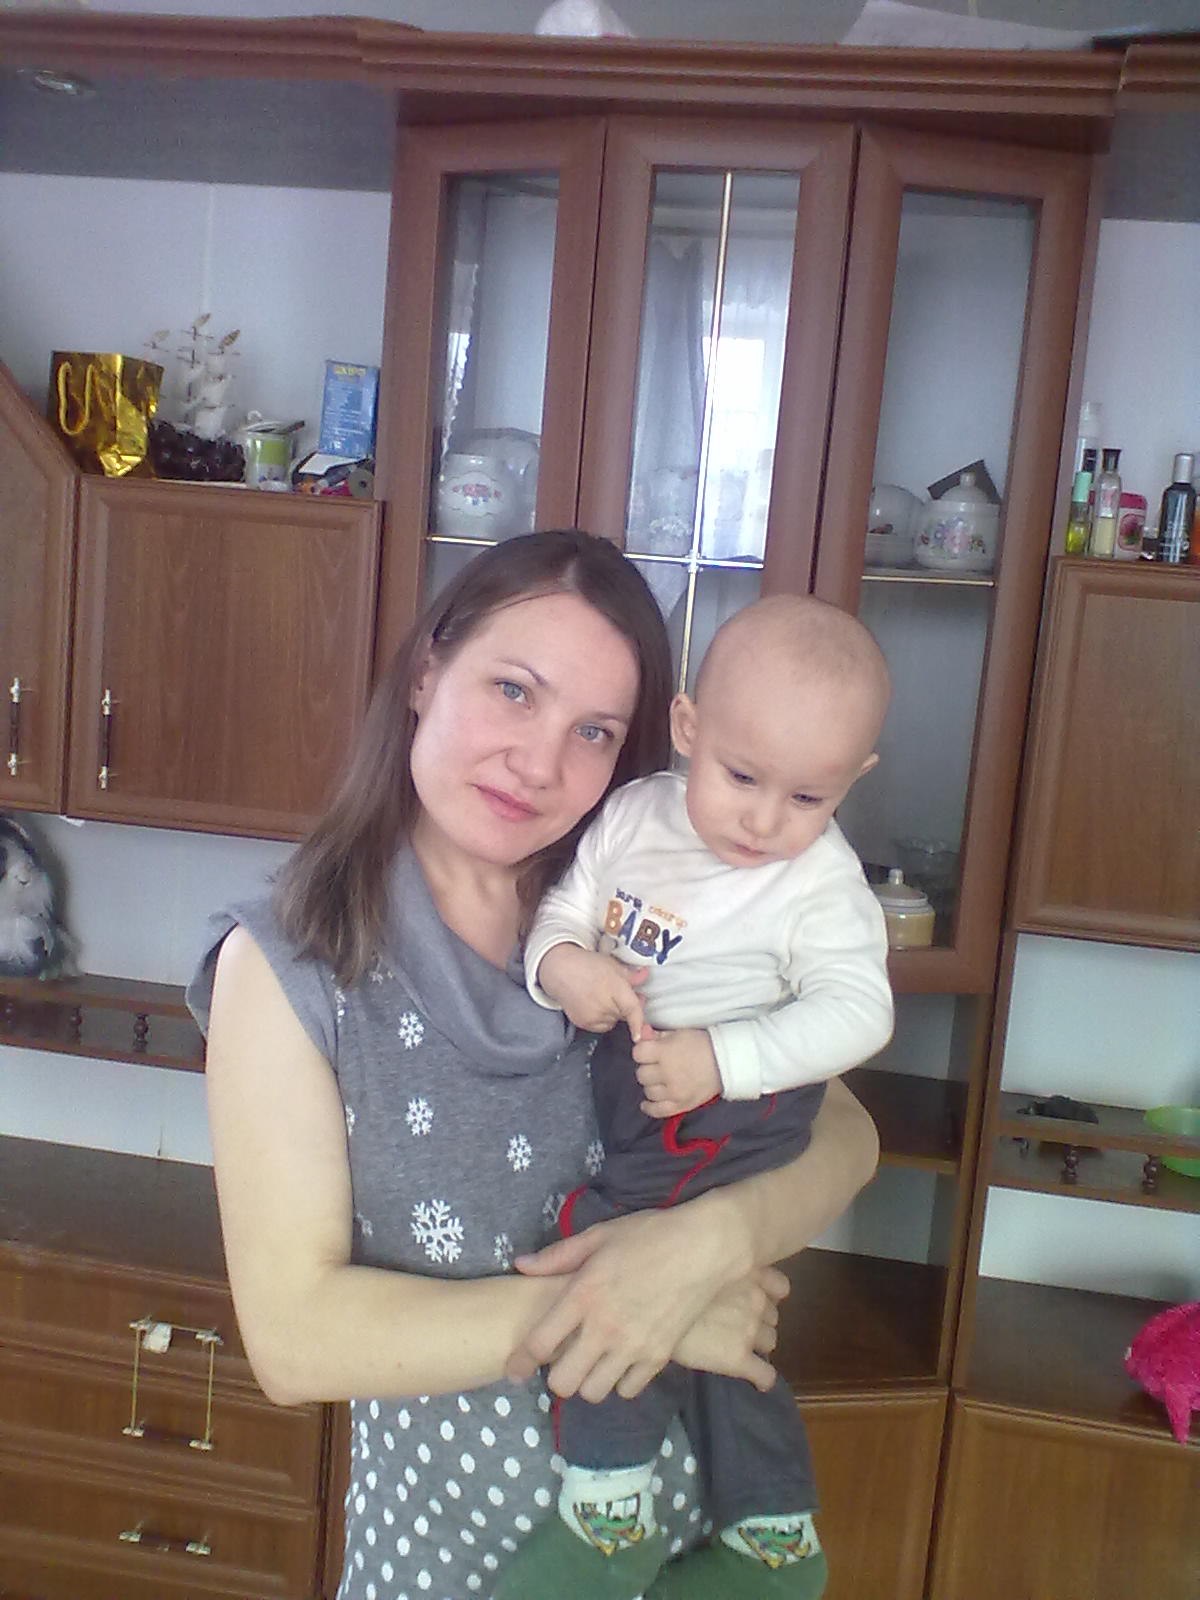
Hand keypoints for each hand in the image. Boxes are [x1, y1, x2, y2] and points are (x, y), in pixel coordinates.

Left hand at [506, 1201, 743, 1400]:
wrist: (704, 1247)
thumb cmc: (649, 1235)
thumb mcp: (599, 1236)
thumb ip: (558, 1256)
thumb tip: (522, 1267)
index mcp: (584, 1295)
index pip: (540, 1343)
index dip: (520, 1362)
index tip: (514, 1369)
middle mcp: (605, 1328)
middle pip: (564, 1382)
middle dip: (557, 1376)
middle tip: (563, 1360)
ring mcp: (633, 1346)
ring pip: (595, 1392)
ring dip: (588, 1381)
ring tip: (593, 1362)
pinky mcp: (659, 1356)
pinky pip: (628, 1389)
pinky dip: (620, 1381)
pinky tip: (621, 1361)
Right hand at [537, 944, 647, 1039]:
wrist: (560, 970)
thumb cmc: (586, 964)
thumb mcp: (612, 965)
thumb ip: (631, 975)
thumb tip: (645, 975)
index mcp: (615, 988)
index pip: (632, 1010)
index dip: (638, 1024)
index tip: (641, 1036)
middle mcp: (604, 1005)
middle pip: (624, 1015)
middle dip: (626, 1007)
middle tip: (620, 994)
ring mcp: (592, 1016)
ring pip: (613, 1021)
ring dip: (613, 1013)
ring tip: (602, 996)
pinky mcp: (583, 1023)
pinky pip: (601, 1026)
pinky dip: (602, 1018)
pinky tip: (594, 1004)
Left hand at [633, 1025, 721, 1116]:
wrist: (725, 1062)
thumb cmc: (702, 1044)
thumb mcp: (679, 1033)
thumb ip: (656, 1035)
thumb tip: (640, 1033)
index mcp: (665, 1052)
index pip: (638, 1054)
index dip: (642, 1052)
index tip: (649, 1052)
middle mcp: (667, 1073)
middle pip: (641, 1074)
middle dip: (648, 1068)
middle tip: (658, 1066)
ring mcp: (673, 1092)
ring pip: (648, 1091)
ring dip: (652, 1085)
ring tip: (660, 1080)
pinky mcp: (681, 1105)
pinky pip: (657, 1111)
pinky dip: (649, 1107)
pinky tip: (647, 1103)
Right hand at [669, 1267, 787, 1394]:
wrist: (651, 1307)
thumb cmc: (667, 1279)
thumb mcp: (699, 1262)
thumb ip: (719, 1268)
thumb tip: (715, 1271)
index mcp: (749, 1272)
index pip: (779, 1287)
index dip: (768, 1295)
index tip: (752, 1298)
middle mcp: (755, 1299)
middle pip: (772, 1315)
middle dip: (758, 1320)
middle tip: (735, 1323)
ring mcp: (749, 1330)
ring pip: (770, 1341)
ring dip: (758, 1344)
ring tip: (737, 1346)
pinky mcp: (738, 1358)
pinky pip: (765, 1375)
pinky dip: (762, 1379)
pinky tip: (755, 1381)